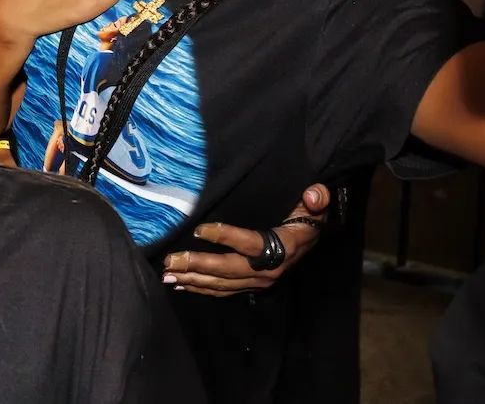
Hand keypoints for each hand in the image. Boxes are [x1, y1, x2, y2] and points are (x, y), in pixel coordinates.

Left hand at [161, 185, 330, 296]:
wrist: (312, 242)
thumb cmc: (308, 218)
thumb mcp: (316, 205)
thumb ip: (316, 198)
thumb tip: (313, 194)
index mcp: (282, 247)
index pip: (250, 243)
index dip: (225, 236)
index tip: (198, 229)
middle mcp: (268, 270)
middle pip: (228, 269)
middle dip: (198, 266)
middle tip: (171, 261)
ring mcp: (258, 282)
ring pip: (222, 284)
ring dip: (193, 280)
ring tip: (168, 275)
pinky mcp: (250, 287)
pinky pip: (223, 291)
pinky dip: (201, 289)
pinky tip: (182, 285)